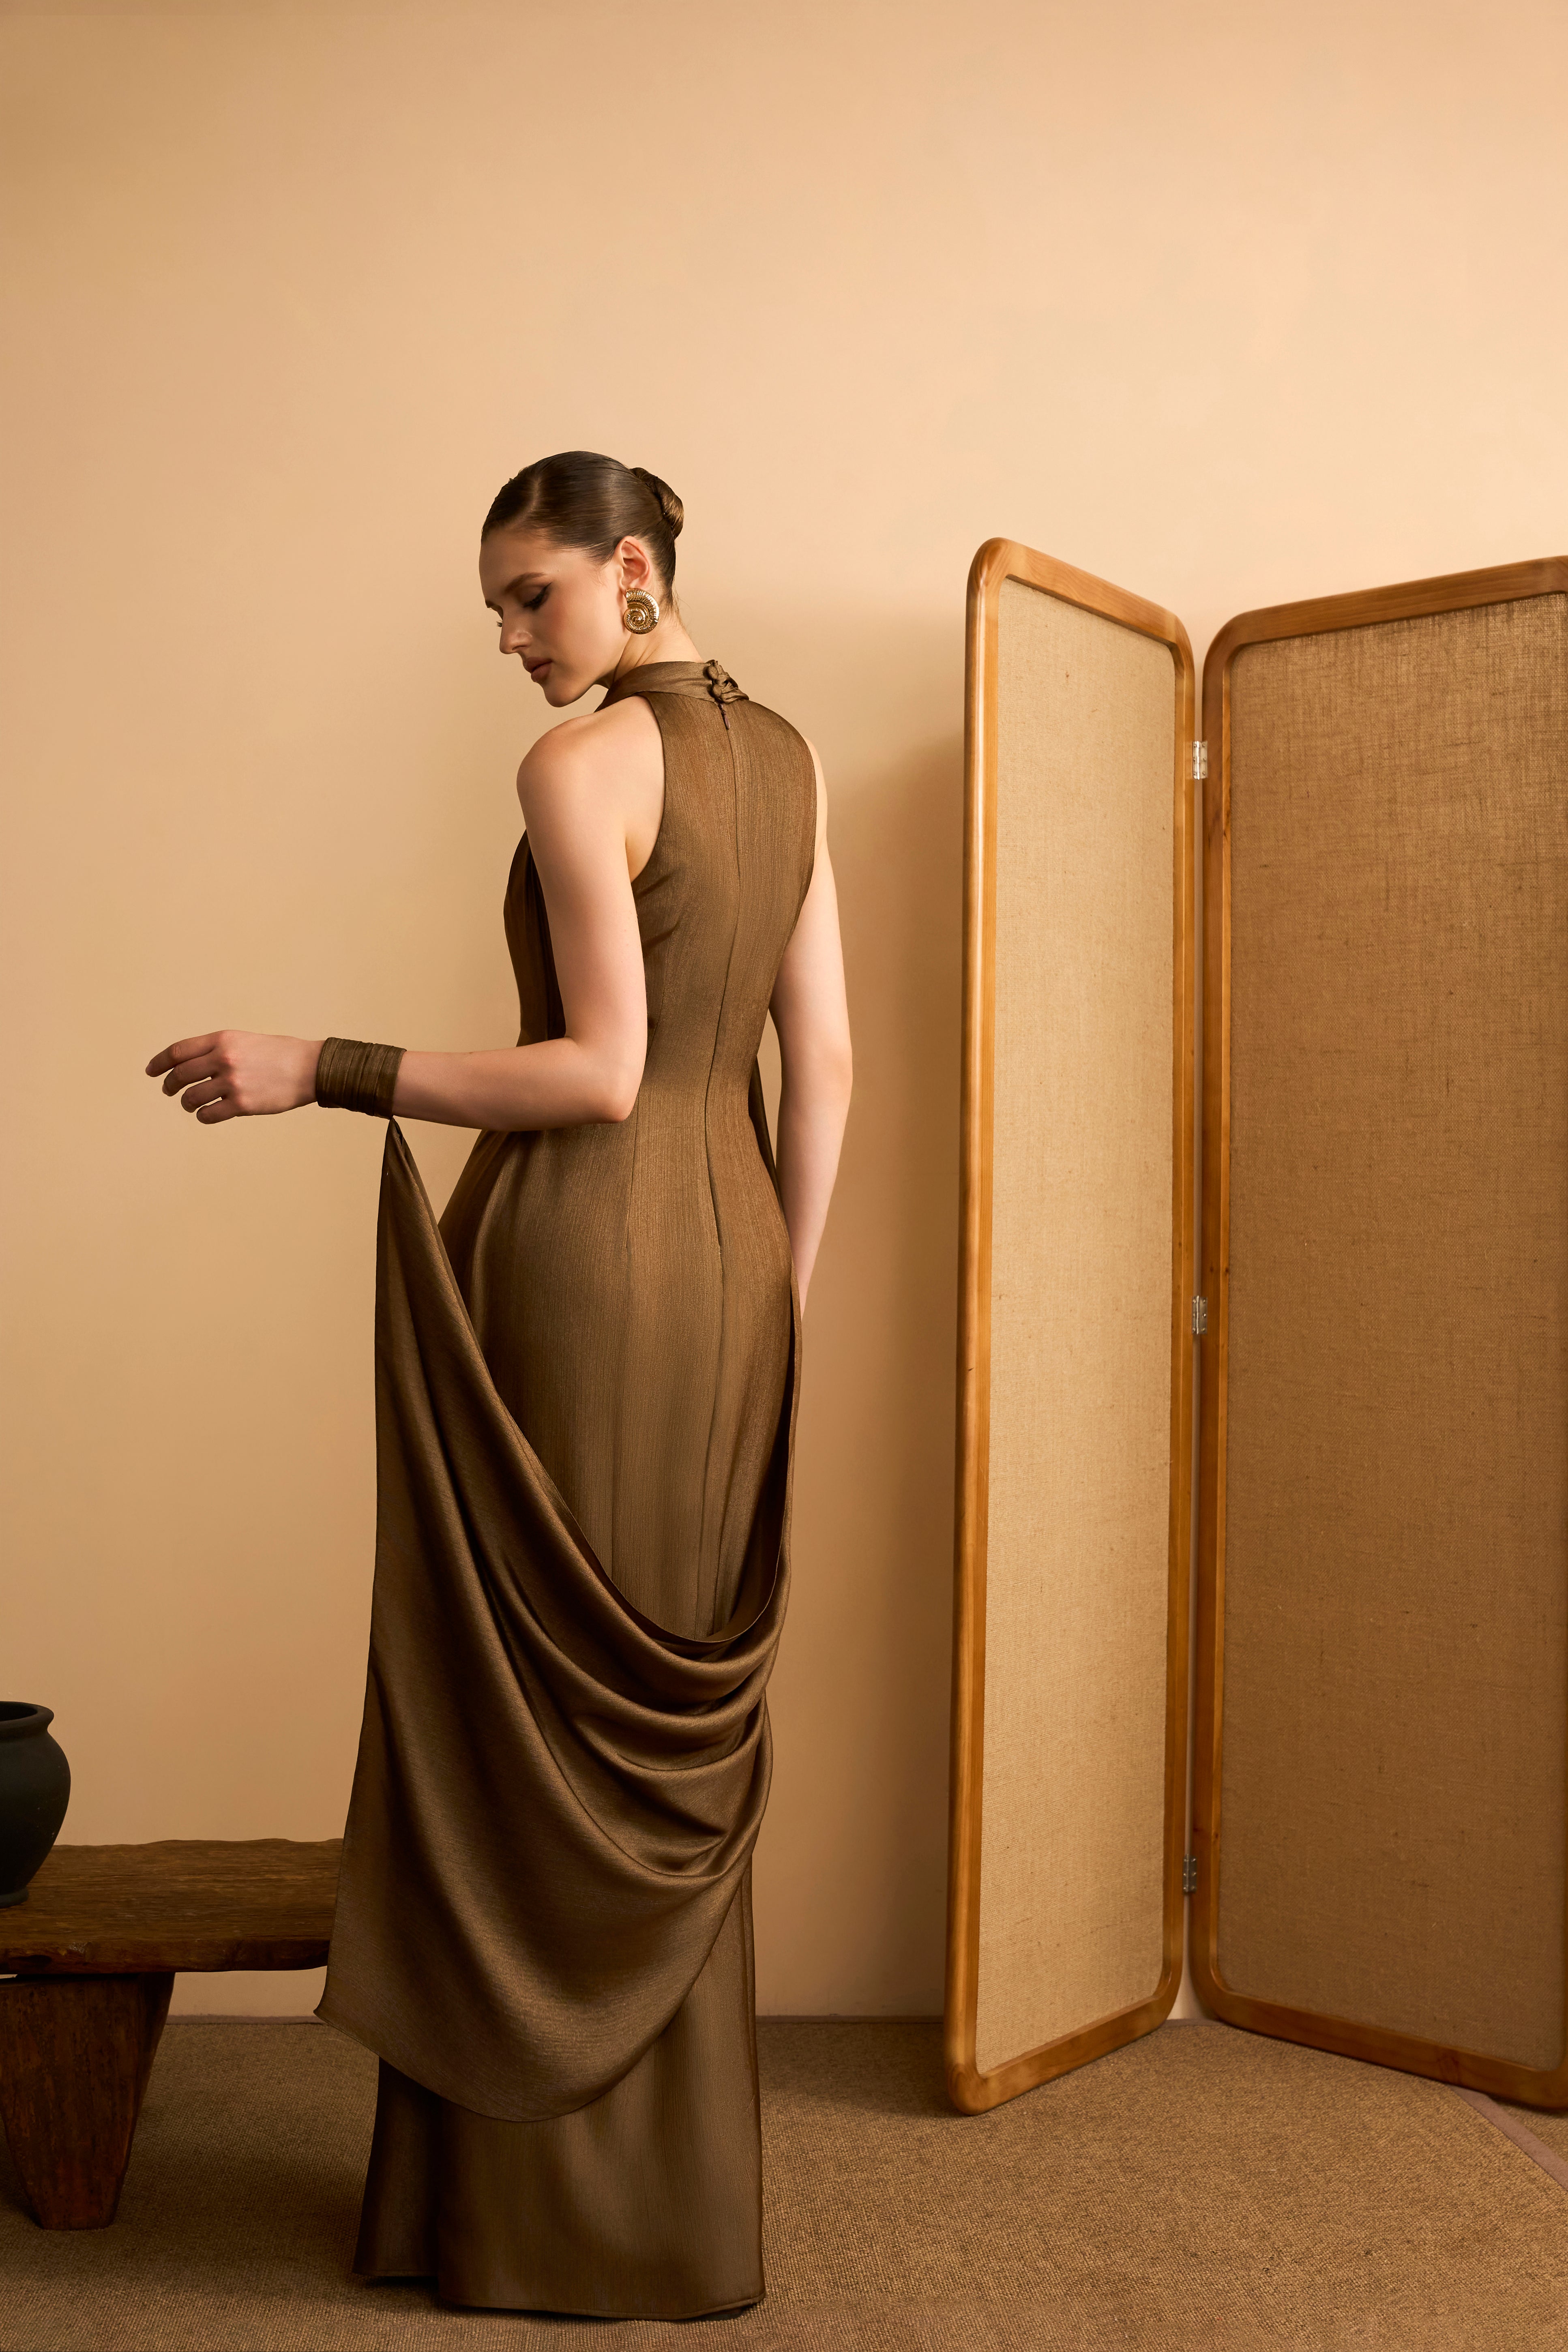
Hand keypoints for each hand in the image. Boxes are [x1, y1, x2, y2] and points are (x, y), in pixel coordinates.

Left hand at [145, 1031, 324, 1123]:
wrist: (310, 1068)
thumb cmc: (279, 1054)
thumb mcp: (244, 1040)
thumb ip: (217, 1049)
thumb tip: (188, 1065)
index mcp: (223, 1039)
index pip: (178, 1051)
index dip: (159, 1062)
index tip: (151, 1071)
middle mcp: (224, 1059)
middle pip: (180, 1075)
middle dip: (169, 1085)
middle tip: (168, 1091)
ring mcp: (232, 1082)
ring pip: (191, 1097)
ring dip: (186, 1103)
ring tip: (190, 1104)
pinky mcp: (242, 1105)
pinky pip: (209, 1115)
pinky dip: (203, 1116)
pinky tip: (206, 1115)